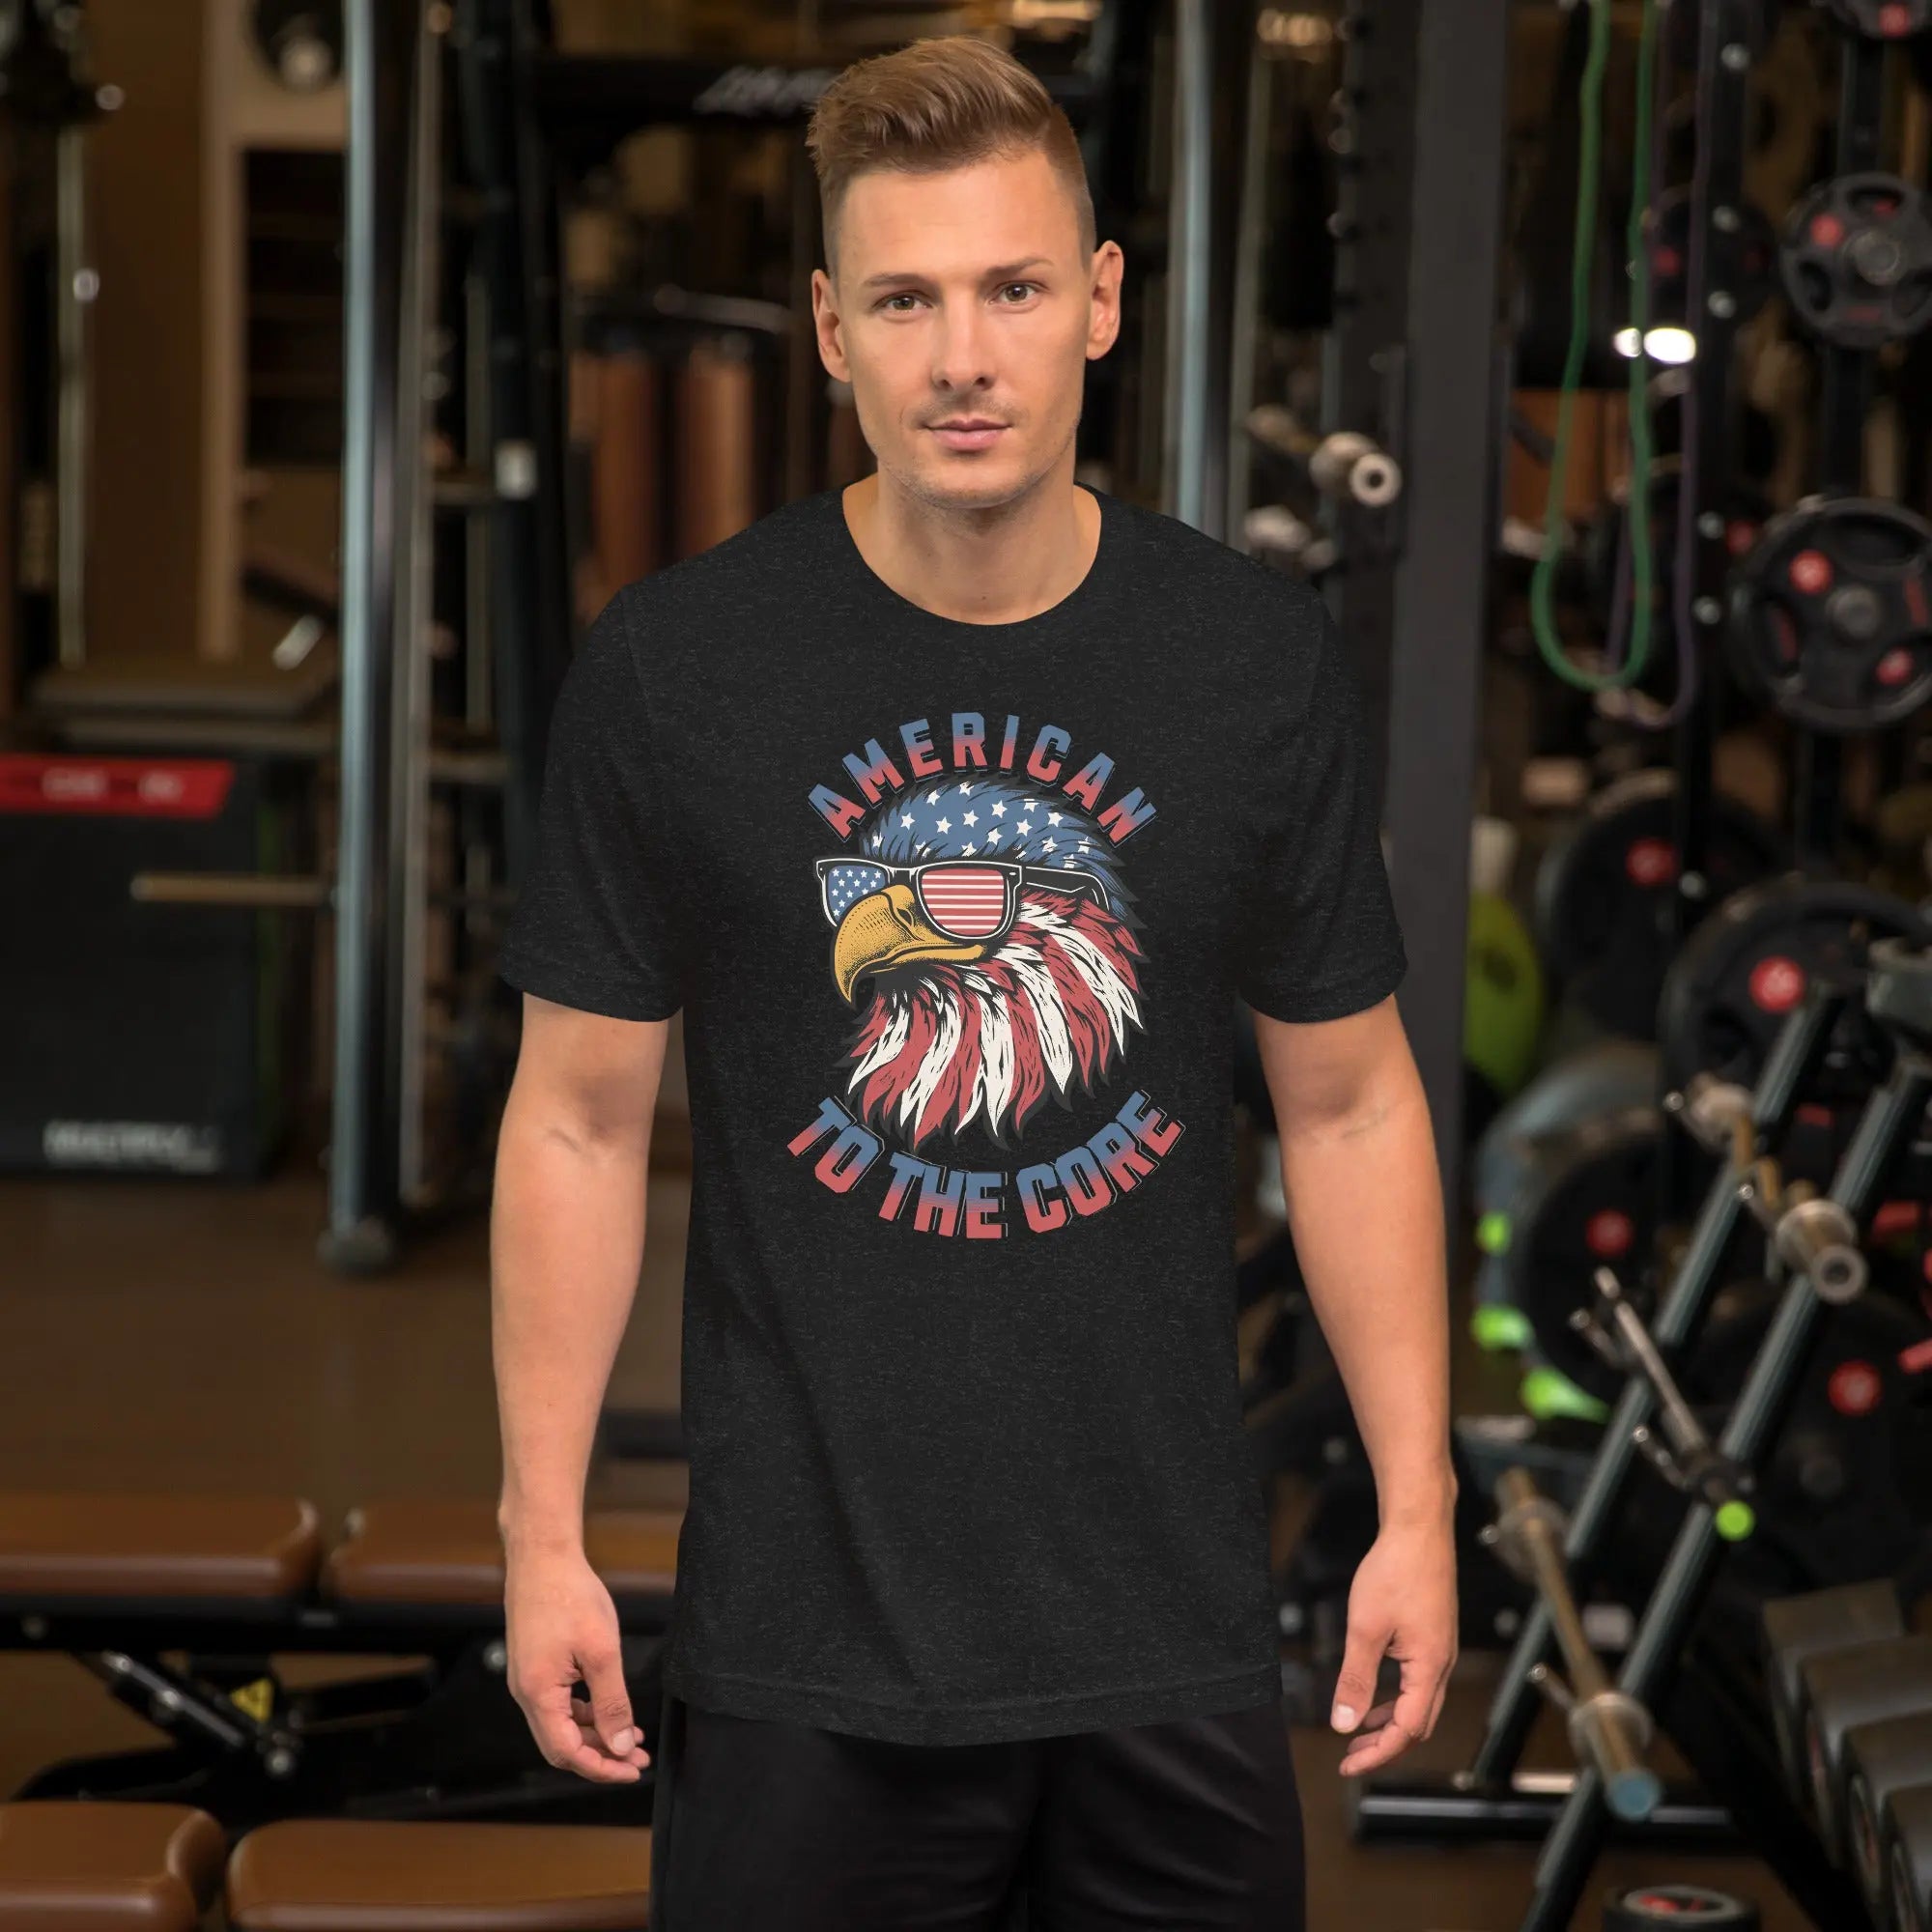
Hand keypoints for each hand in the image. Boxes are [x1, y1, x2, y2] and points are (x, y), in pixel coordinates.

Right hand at [505, 1543, 651, 1782]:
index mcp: (538, 1695)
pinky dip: (584, 1712)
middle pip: (562, 1744)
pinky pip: (558, 1704)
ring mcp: (528, 1680)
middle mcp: (526, 1694)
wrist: (543, 1557)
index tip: (631, 1770)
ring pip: (561, 1725)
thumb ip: (611, 1703)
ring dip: (595, 1734)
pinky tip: (609, 1709)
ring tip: (631, 1735)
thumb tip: (619, 1745)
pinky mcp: (534, 1666)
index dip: (600, 1767)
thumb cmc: (570, 1596)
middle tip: (637, 1757)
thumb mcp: (601, 1652)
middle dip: (600, 1755)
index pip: (567, 1752)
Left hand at [1331, 1515, 1457, 1776]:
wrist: (1419, 1529)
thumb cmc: (1395, 1571)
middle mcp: (1441, 1664)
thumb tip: (1344, 1723)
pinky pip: (1417, 1682)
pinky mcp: (1433, 1636)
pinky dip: (1395, 1697)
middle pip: (1418, 1724)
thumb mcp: (1365, 1628)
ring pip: (1419, 1704)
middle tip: (1351, 1756)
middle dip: (1385, 1745)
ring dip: (1390, 1722)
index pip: (1406, 1730)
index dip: (1377, 1753)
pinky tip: (1374, 1694)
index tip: (1348, 1764)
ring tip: (1359, 1731)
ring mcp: (1440, 1650)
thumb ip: (1356, 1678)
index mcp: (1429, 1668)